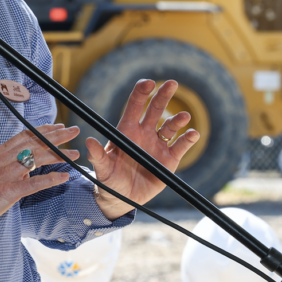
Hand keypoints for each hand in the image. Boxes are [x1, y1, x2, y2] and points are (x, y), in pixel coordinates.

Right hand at [0, 123, 79, 241]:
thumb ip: (2, 165)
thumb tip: (19, 167)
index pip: (24, 136)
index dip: (43, 129)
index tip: (58, 126)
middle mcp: (2, 159)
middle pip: (35, 143)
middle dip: (57, 136)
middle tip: (74, 130)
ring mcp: (5, 174)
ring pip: (38, 159)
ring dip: (59, 155)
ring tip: (75, 154)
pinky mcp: (8, 191)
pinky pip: (34, 184)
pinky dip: (51, 179)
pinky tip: (65, 177)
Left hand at [86, 79, 199, 218]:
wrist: (121, 198)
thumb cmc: (109, 179)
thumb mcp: (102, 168)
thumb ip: (97, 156)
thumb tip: (89, 142)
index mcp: (127, 130)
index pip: (135, 106)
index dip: (141, 93)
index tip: (148, 83)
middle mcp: (144, 133)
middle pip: (155, 109)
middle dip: (163, 95)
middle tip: (172, 83)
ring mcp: (158, 145)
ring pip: (170, 127)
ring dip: (177, 120)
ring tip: (184, 116)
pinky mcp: (169, 159)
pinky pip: (180, 146)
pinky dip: (187, 139)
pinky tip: (192, 134)